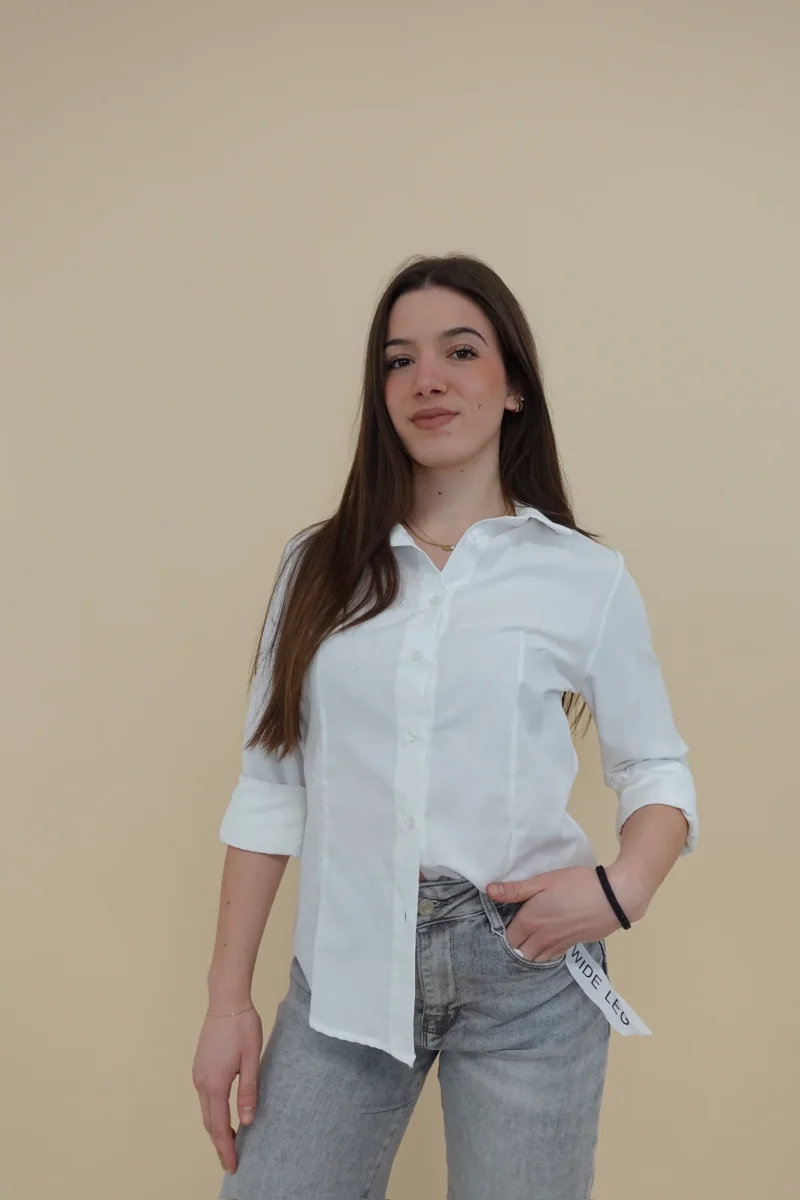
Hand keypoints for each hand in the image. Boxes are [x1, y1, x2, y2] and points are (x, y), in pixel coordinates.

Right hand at [192, 1004, 262, 1174]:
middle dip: (220, 1143)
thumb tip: (247, 1120)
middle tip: (232, 1162)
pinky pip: (204, 1098)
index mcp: (215, 1083)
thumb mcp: (251, 1058)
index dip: (226, 1148)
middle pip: (209, 1122)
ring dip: (216, 1129)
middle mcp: (201, 1082)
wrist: (226, 1000)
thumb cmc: (242, 1026)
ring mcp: (198, 1074)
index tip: (232, 1166)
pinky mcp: (199, 1067)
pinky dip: (213, 1113)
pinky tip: (223, 1116)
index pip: (220, 1126)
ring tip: (230, 1143)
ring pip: (206, 1111)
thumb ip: (248, 1090)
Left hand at [486, 865, 642, 962]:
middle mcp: (541, 938)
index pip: (508, 938)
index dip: (504, 931)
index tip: (505, 920)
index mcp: (530, 921)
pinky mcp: (572, 946)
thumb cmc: (576, 885)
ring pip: (535, 958)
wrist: (613, 898)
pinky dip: (544, 954)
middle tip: (515, 930)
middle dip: (514, 944)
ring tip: (528, 938)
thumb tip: (489, 890)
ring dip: (528, 952)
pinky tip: (546, 942)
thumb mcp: (543, 881)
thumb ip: (516, 889)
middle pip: (519, 951)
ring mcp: (557, 945)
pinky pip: (551, 957)